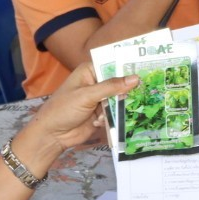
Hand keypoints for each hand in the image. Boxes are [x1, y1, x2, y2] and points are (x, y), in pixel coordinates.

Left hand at [22, 66, 138, 156]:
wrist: (52, 135)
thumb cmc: (64, 109)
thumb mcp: (87, 95)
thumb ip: (111, 87)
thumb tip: (135, 78)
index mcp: (90, 71)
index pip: (112, 65)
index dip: (128, 67)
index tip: (146, 69)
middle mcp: (96, 83)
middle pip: (119, 83)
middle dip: (126, 90)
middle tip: (144, 91)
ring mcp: (99, 99)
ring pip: (119, 99)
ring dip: (117, 107)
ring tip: (114, 111)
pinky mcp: (102, 114)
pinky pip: (115, 113)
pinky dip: (112, 118)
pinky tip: (100, 122)